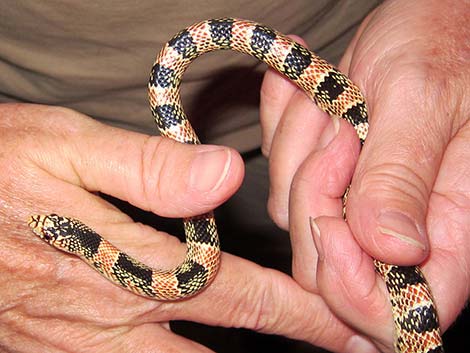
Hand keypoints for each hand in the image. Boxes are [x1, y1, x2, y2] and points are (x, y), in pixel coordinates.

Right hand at [0, 103, 372, 351]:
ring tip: (283, 347)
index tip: (342, 320)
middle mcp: (112, 313)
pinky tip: (192, 345)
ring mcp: (84, 340)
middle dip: (286, 338)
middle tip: (339, 342)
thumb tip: (224, 175)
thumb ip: (147, 170)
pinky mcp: (59, 346)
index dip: (295, 308)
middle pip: (221, 338)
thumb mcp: (65, 149)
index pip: (235, 291)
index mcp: (125, 262)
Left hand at [260, 0, 468, 350]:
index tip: (331, 222)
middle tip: (340, 136)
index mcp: (447, 224)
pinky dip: (288, 135)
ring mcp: (354, 205)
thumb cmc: (440, 47)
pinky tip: (315, 99)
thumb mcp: (421, 100)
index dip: (351, 285)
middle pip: (324, 264)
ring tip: (336, 104)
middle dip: (316, 197)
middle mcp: (397, 228)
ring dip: (302, 153)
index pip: (398, 310)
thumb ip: (403, 177)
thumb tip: (393, 250)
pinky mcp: (325, 181)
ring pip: (292, 217)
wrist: (423, 21)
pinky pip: (278, 179)